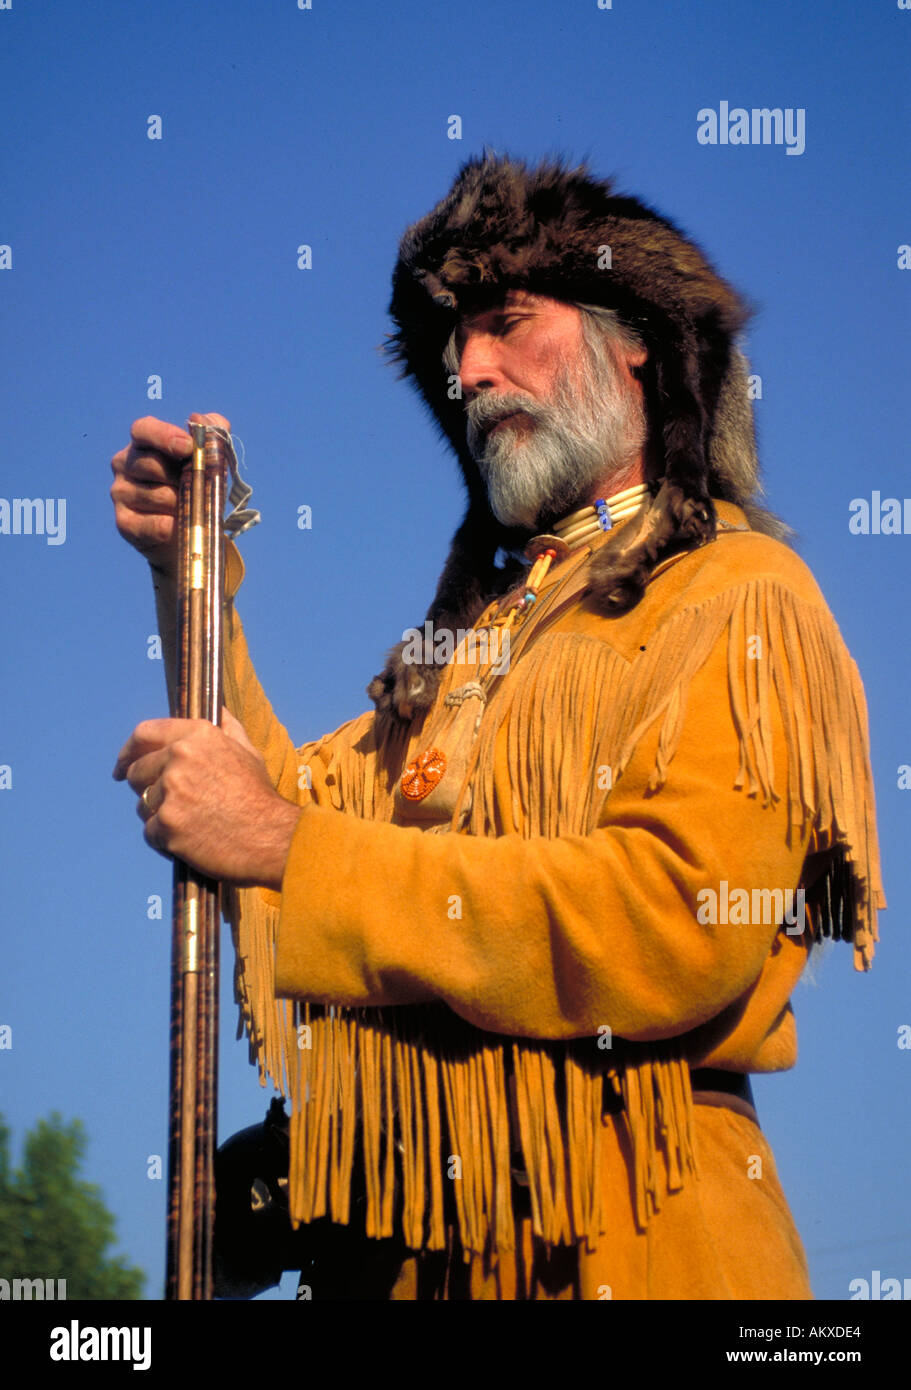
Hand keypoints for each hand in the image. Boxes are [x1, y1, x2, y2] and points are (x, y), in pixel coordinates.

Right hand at [109, 411, 230, 578]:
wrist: (191, 535)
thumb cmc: (197, 490)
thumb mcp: (211, 461)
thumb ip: (213, 434)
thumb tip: (201, 419)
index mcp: (143, 443)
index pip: (143, 429)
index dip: (164, 436)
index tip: (188, 447)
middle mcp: (124, 464)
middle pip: (150, 463)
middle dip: (181, 477)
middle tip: (201, 487)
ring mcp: (120, 493)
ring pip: (156, 495)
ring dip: (181, 504)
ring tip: (192, 509)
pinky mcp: (124, 523)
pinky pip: (151, 524)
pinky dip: (170, 526)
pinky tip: (178, 527)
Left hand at [113, 708, 303, 889]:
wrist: (272, 838)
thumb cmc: (259, 796)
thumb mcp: (248, 752)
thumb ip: (226, 727)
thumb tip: (216, 708)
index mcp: (197, 736)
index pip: (144, 733)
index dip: (128, 750)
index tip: (122, 766)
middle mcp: (179, 758)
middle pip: (136, 772)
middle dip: (147, 788)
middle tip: (170, 804)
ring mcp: (171, 792)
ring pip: (143, 805)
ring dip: (159, 816)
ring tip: (191, 823)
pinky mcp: (167, 825)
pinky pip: (150, 832)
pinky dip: (166, 840)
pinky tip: (190, 841)